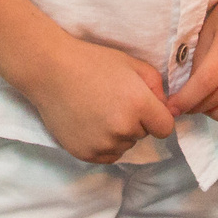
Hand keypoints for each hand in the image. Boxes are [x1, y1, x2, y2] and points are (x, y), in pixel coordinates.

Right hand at [27, 36, 177, 163]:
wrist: (51, 70)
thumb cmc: (93, 62)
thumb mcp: (132, 64)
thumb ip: (157, 86)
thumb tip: (164, 108)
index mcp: (139, 105)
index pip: (165, 128)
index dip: (157, 117)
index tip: (145, 108)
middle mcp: (123, 129)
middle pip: (143, 135)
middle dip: (135, 121)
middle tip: (113, 101)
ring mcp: (103, 144)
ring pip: (124, 145)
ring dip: (118, 133)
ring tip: (99, 110)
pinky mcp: (86, 154)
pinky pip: (107, 155)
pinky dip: (103, 143)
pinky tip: (90, 122)